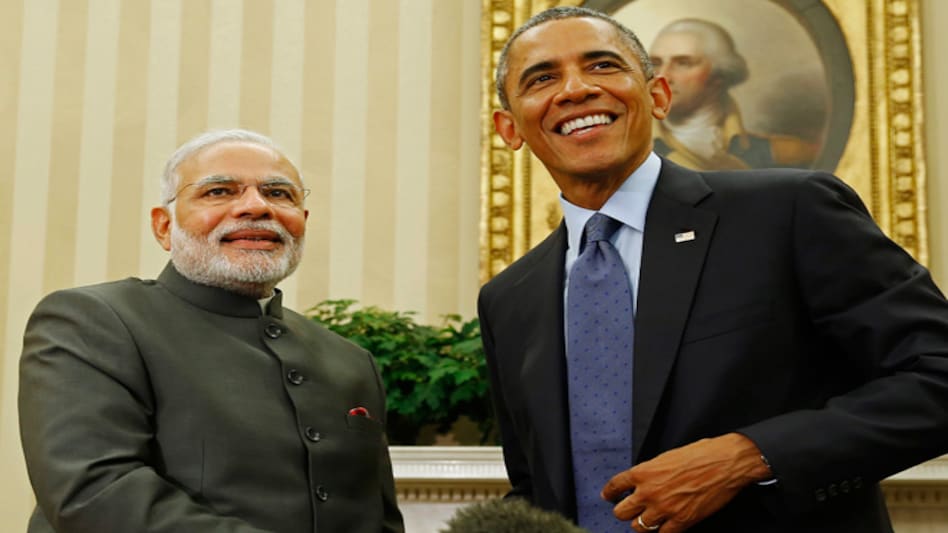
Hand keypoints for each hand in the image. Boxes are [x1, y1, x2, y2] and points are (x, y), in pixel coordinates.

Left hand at [601, 433, 770, 531]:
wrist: (726, 462)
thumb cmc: (701, 454)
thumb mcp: (667, 457)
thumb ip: (651, 471)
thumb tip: (644, 481)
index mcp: (644, 472)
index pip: (615, 485)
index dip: (609, 492)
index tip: (607, 496)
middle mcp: (650, 492)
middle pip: (621, 512)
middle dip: (623, 511)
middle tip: (628, 510)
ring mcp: (665, 509)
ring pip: (639, 527)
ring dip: (642, 524)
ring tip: (646, 520)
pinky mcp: (682, 521)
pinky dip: (662, 532)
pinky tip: (664, 528)